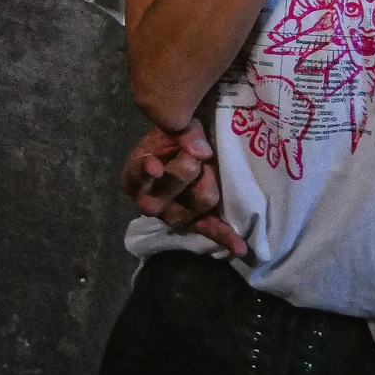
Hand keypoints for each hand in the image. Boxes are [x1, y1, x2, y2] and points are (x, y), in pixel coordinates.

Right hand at [120, 120, 244, 255]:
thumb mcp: (177, 127)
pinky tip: (240, 247)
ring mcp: (173, 214)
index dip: (145, 172)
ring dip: (207, 185)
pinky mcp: (197, 220)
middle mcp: (149, 202)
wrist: (189, 144)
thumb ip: (185, 134)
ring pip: (196, 207)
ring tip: (209, 168)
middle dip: (184, 172)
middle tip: (195, 156)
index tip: (156, 167)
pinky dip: (225, 237)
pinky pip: (209, 229)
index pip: (137, 176)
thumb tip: (201, 151)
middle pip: (165, 198)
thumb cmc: (177, 135)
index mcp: (135, 178)